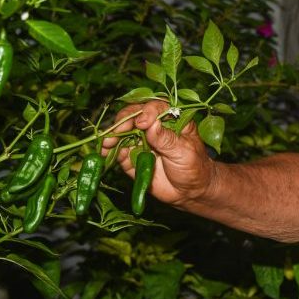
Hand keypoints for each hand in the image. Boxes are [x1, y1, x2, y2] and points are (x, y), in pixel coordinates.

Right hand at [101, 100, 215, 209]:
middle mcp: (153, 127)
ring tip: (107, 142)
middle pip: (133, 116)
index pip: (156, 107)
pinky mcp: (132, 158)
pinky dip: (110, 151)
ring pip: (122, 133)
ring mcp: (141, 142)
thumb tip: (152, 124)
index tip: (142, 122)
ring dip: (113, 136)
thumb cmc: (194, 166)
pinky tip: (105, 153)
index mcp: (170, 119)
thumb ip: (166, 139)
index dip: (146, 111)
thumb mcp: (184, 151)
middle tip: (117, 130)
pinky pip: (119, 152)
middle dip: (123, 122)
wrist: (190, 191)